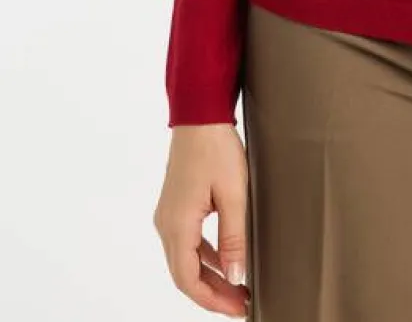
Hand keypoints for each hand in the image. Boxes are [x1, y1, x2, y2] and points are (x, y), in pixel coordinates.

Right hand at [153, 123, 250, 315]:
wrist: (200, 114)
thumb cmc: (217, 149)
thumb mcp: (233, 194)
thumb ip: (234, 238)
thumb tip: (235, 277)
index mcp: (177, 225)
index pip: (188, 280)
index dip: (212, 300)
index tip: (237, 309)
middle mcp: (166, 224)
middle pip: (185, 274)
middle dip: (213, 293)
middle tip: (241, 304)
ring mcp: (169, 215)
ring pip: (186, 259)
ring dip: (210, 276)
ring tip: (238, 287)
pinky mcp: (176, 206)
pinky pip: (189, 241)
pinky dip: (207, 256)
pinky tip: (228, 259)